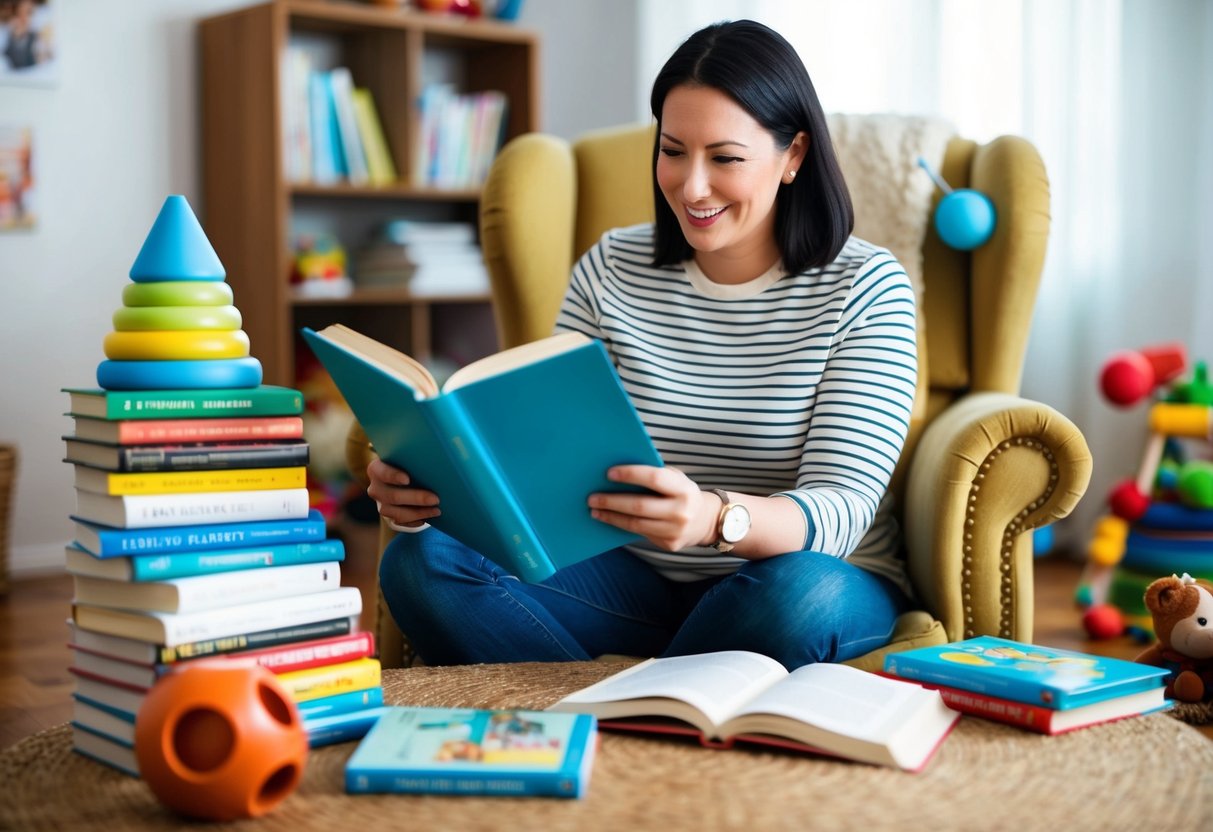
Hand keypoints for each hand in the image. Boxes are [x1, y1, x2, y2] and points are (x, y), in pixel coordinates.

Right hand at [366, 458, 440, 529]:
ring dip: (418, 513)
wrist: (402, 481)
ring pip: (397, 513)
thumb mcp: (407, 458)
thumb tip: (437, 459)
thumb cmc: (408, 464)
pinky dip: (415, 522)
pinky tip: (427, 518)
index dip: (393, 476)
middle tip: (435, 499)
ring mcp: (381, 505)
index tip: (408, 479)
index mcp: (376, 469)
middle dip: (416, 498)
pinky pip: (401, 523)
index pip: (382, 472)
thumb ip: (415, 457)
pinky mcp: (389, 517)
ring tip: (437, 510)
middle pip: (393, 496)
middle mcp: (376, 488)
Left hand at [588, 465, 717, 551]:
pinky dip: (621, 526)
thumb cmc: (682, 493)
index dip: (631, 475)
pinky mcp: (669, 544)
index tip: (609, 473)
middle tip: (592, 497)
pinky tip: (609, 519)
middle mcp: (681, 511)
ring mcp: (675, 530)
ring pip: (636, 524)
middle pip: (640, 505)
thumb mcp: (676, 479)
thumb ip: (655, 475)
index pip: (654, 478)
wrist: (706, 521)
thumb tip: (619, 473)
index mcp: (683, 489)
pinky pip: (640, 534)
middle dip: (612, 501)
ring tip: (594, 510)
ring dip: (611, 517)